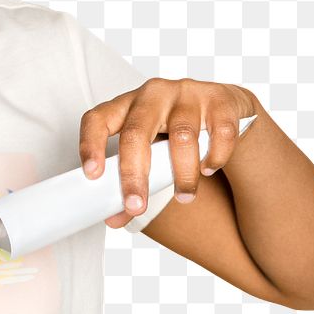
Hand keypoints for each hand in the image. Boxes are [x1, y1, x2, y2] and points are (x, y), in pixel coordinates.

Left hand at [78, 78, 258, 228]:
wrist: (222, 107)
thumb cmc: (174, 132)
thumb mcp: (149, 149)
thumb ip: (133, 179)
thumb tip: (116, 219)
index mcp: (126, 105)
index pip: (98, 119)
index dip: (91, 144)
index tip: (92, 174)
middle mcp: (153, 94)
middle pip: (136, 133)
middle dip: (134, 175)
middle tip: (136, 206)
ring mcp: (187, 94)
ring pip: (182, 136)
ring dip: (183, 175)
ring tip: (184, 197)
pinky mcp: (219, 100)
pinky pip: (220, 133)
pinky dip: (215, 157)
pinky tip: (209, 169)